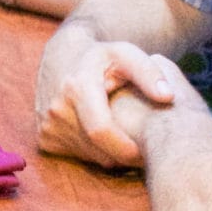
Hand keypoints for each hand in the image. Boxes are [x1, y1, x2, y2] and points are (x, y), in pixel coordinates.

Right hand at [35, 41, 177, 169]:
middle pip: (98, 149)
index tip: (146, 153)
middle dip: (123, 152)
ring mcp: (47, 126)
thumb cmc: (101, 57)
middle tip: (143, 144)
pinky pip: (78, 155)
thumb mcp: (126, 55)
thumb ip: (150, 72)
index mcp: (76, 88)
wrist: (62, 56)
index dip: (125, 147)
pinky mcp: (44, 137)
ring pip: (90, 156)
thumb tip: (168, 97)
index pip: (101, 131)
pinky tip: (103, 134)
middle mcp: (56, 109)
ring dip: (110, 152)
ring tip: (124, 135)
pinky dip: (95, 150)